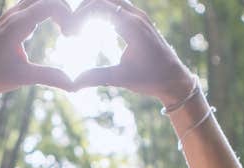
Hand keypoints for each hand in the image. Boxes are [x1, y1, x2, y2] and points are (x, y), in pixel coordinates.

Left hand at [0, 0, 75, 98]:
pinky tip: (56, 27)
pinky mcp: (11, 19)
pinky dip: (49, 10)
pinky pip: (33, 4)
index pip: (49, 4)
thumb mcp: (23, 77)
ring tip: (65, 29)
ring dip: (56, 8)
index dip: (67, 15)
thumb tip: (74, 84)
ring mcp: (11, 15)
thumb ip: (49, 77)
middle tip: (71, 31)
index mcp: (17, 25)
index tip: (71, 35)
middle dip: (65, 9)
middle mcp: (13, 14)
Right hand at [71, 0, 194, 104]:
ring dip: (90, 9)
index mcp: (132, 27)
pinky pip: (116, 6)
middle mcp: (136, 16)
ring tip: (77, 29)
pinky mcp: (138, 19)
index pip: (99, 7)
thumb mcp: (122, 79)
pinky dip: (100, 11)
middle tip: (70, 32)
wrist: (174, 79)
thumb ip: (97, 77)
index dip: (78, 16)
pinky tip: (90, 28)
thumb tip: (72, 84)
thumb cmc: (151, 79)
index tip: (69, 35)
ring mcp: (139, 15)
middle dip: (81, 10)